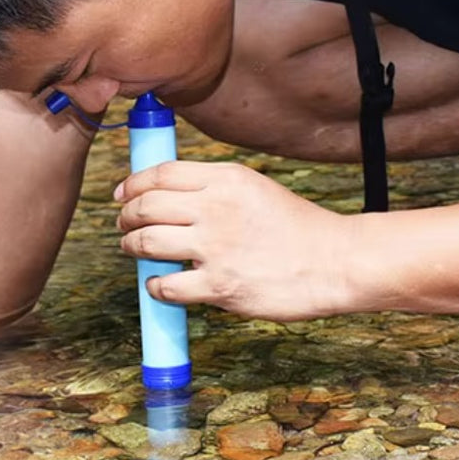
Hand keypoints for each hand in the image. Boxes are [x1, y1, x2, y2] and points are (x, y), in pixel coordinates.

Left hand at [114, 161, 355, 320]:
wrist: (335, 262)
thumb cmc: (298, 227)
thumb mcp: (256, 188)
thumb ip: (215, 187)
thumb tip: (169, 193)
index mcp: (226, 179)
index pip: (161, 173)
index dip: (133, 184)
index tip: (122, 194)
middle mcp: (216, 208)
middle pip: (146, 206)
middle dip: (126, 216)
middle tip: (124, 225)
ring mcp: (216, 248)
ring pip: (146, 243)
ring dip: (131, 246)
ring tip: (133, 249)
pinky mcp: (220, 286)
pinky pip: (166, 285)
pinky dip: (154, 286)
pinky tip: (159, 285)